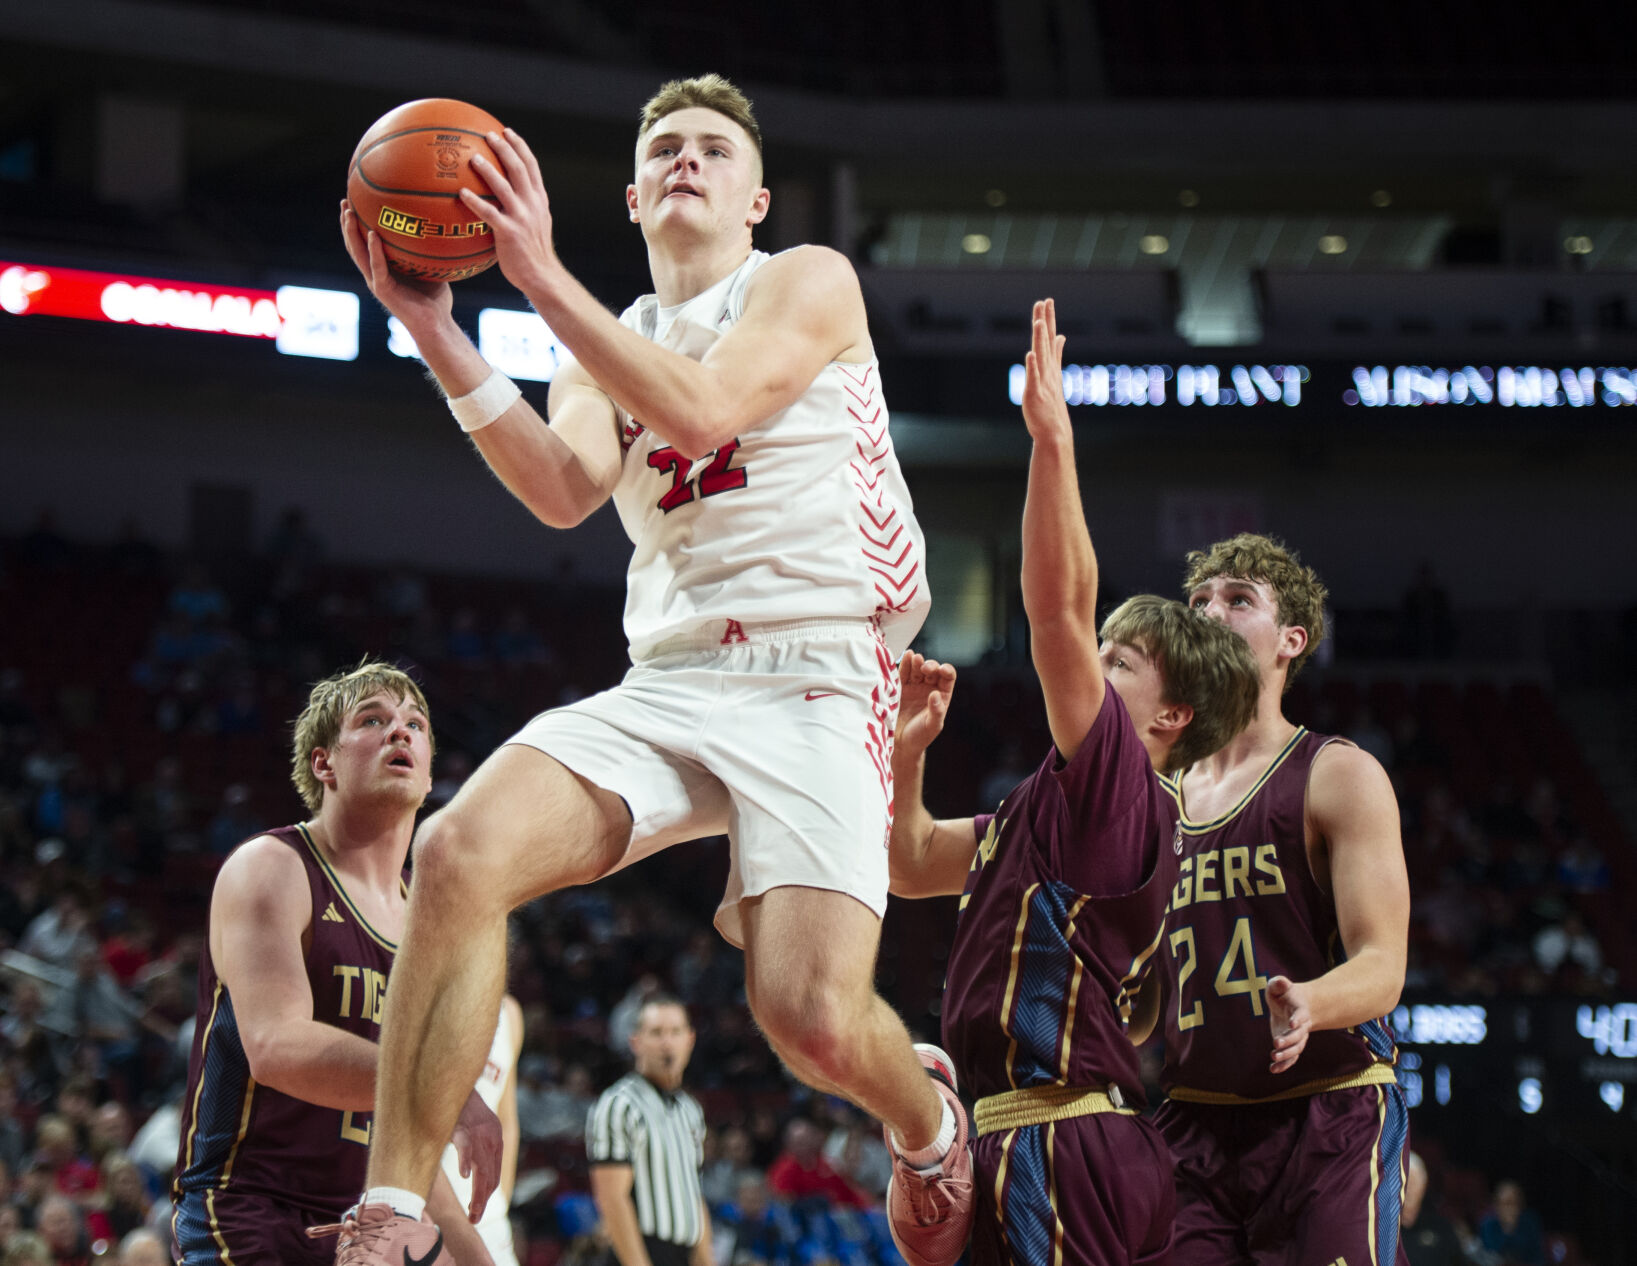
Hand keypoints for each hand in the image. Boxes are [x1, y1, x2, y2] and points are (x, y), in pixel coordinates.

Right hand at [338, 199, 452, 328]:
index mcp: (382, 269)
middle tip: (344, 200)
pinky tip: (373, 234)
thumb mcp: (430, 267)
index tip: (354, 201)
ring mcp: (377, 282)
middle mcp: (375, 274)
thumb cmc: (436, 298)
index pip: (363, 243)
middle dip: (347, 223)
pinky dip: (374, 251)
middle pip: (354, 244)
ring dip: (352, 232)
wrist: (436, 324)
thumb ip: (427, 250)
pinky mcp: (384, 290)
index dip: (356, 224)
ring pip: (358, 254)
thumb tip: (439, 226)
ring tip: (348, 212)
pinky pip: (377, 267)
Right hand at [450, 1088, 503, 1221]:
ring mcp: (479, 1132)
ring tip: (473, 1212)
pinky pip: (466, 1147)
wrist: (453, 1078)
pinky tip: (465, 1176)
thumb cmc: (457, 1110)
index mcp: (495, 1139)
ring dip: (478, 1194)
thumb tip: (471, 1174)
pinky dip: (466, 1162)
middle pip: (490, 1177)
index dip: (485, 1196)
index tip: (475, 1212)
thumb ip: (474, 1150)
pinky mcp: (464, 1127)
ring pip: (482, 1169)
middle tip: (474, 1220)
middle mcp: (492, 1136)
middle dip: (482, 1201)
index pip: (494, 1175)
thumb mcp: (471, 1131)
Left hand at [462, 129, 559, 294]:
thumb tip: (503, 199)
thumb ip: (523, 209)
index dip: (520, 146)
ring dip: (488, 170)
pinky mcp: (509, 233)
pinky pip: (489, 213)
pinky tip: (461, 193)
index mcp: (539, 200)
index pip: (532, 166)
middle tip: (488, 135)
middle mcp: (533, 205)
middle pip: (519, 169)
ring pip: (504, 186)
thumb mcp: (536, 226)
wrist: (542, 276)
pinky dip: (475, 202)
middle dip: (504, 148)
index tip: (507, 131)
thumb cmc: (533, 254)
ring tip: (473, 158)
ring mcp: (522, 218)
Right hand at [896, 652, 955, 757]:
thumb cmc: (919, 737)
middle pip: (932, 670)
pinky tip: (906, 655)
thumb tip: (935, 693)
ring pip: (917, 669)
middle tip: (925, 668)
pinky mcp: (899, 688)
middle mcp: (928, 688)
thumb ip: (936, 711)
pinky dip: (904, 663)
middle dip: (930, 666)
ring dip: (916, 662)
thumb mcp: (932, 726)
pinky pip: (902, 673)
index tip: (942, 670)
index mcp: (942, 696)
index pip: (948, 677)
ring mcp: (914, 687)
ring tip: (915, 658)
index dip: (946, 671)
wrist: (899, 744)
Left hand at [1021, 298, 1070, 440]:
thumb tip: (1060, 336)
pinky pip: (1034, 378)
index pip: (1049, 338)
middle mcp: (1047, 370)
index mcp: (1050, 365)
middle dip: (1045, 322)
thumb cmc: (1051, 404)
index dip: (1048, 319)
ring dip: (1040, 339)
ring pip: (1041, 356)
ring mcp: (1042, 381)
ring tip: (1039, 322)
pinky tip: (1030, 354)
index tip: (1046, 301)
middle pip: (1046, 342)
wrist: (1054, 431)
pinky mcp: (1035, 394)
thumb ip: (1056, 354)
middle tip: (1044, 302)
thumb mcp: (1053, 374)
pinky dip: (1033, 366)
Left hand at [1266, 976, 1311, 1073]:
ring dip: (1286, 1055)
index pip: (1301, 1016)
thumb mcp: (1279, 986)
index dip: (1297, 1019)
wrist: (1296, 1006)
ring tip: (1274, 1058)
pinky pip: (1291, 1058)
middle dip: (1289, 1040)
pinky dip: (1284, 1065)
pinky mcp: (1291, 1045)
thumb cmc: (1285, 994)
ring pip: (1296, 1049)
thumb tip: (1280, 982)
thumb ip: (1279, 984)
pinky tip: (1273, 1069)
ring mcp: (1298, 1037)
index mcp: (1300, 1011)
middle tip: (1276, 1043)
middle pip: (1299, 1036)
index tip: (1292, 1023)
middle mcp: (1302, 1027)